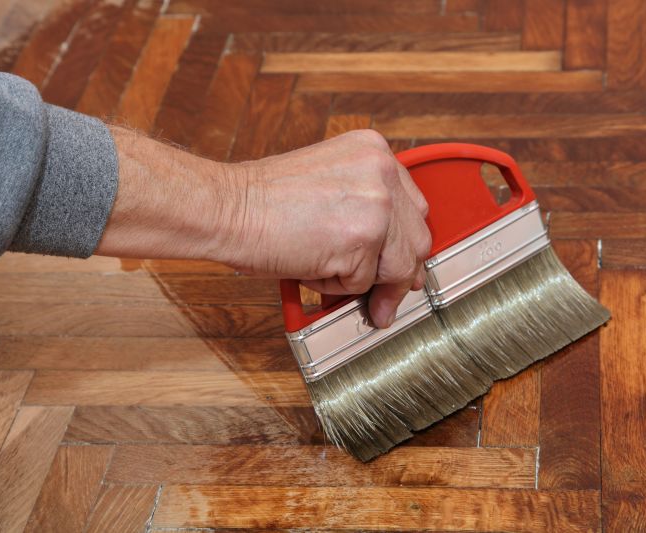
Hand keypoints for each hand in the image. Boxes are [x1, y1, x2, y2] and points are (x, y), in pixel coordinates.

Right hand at [216, 130, 430, 327]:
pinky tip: (310, 265)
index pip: (413, 208)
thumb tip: (391, 256)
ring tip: (323, 268)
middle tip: (381, 297)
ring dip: (364, 280)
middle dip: (398, 273)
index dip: (405, 244)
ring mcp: (377, 205)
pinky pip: (365, 283)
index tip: (399, 265)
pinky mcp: (363, 239)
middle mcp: (383, 171)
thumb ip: (365, 207)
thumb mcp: (329, 183)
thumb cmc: (262, 199)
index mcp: (374, 151)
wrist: (228, 207)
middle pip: (417, 239)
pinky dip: (337, 287)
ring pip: (397, 267)